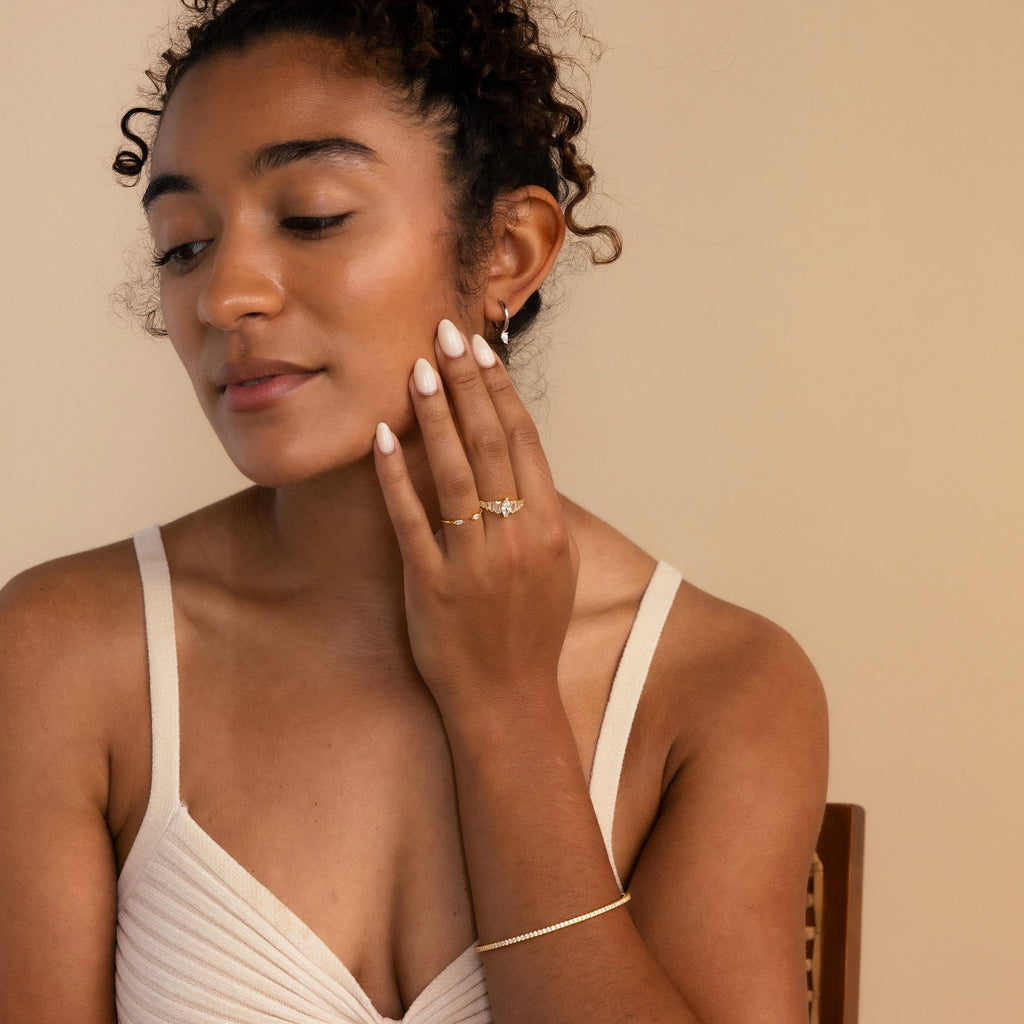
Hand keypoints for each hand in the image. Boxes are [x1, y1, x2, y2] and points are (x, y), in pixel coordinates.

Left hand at [373, 319, 577, 718]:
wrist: (508, 699)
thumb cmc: (531, 632)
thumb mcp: (557, 569)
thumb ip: (544, 514)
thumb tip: (524, 462)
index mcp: (549, 528)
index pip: (524, 443)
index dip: (502, 393)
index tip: (483, 353)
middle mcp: (516, 536)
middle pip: (490, 444)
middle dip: (467, 383)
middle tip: (447, 334)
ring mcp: (474, 560)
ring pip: (453, 472)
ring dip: (435, 416)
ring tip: (418, 369)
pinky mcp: (433, 584)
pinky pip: (411, 519)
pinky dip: (396, 475)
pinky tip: (383, 436)